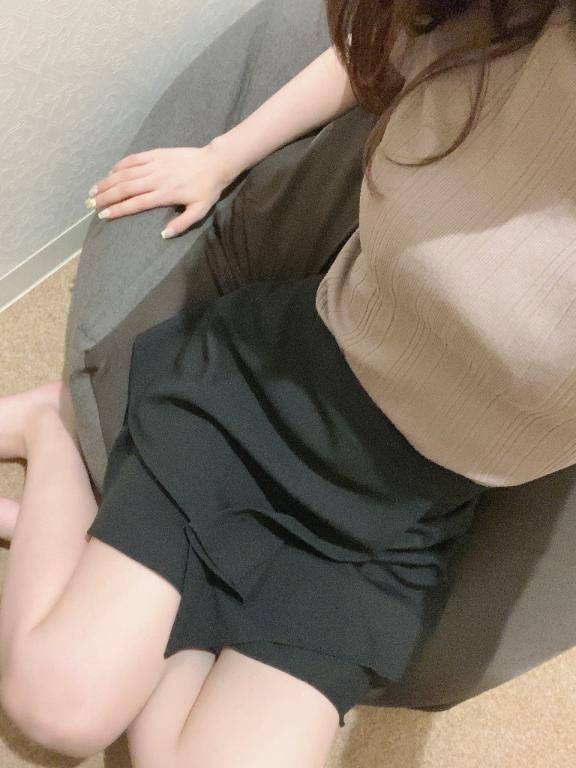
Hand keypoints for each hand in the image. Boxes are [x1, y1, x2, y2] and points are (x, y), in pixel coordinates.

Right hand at [85, 144, 237, 237]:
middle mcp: (156, 178)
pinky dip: (119, 166)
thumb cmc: (206, 190)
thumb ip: (182, 224)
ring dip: (107, 182)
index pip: (136, 203)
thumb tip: (163, 235)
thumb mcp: (199, 211)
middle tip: (90, 204)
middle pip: (125, 188)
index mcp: (165, 194)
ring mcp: (154, 164)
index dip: (118, 209)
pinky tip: (110, 173)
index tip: (103, 215)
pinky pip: (133, 159)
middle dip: (105, 196)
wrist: (214, 163)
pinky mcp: (156, 154)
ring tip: (93, 190)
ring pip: (125, 173)